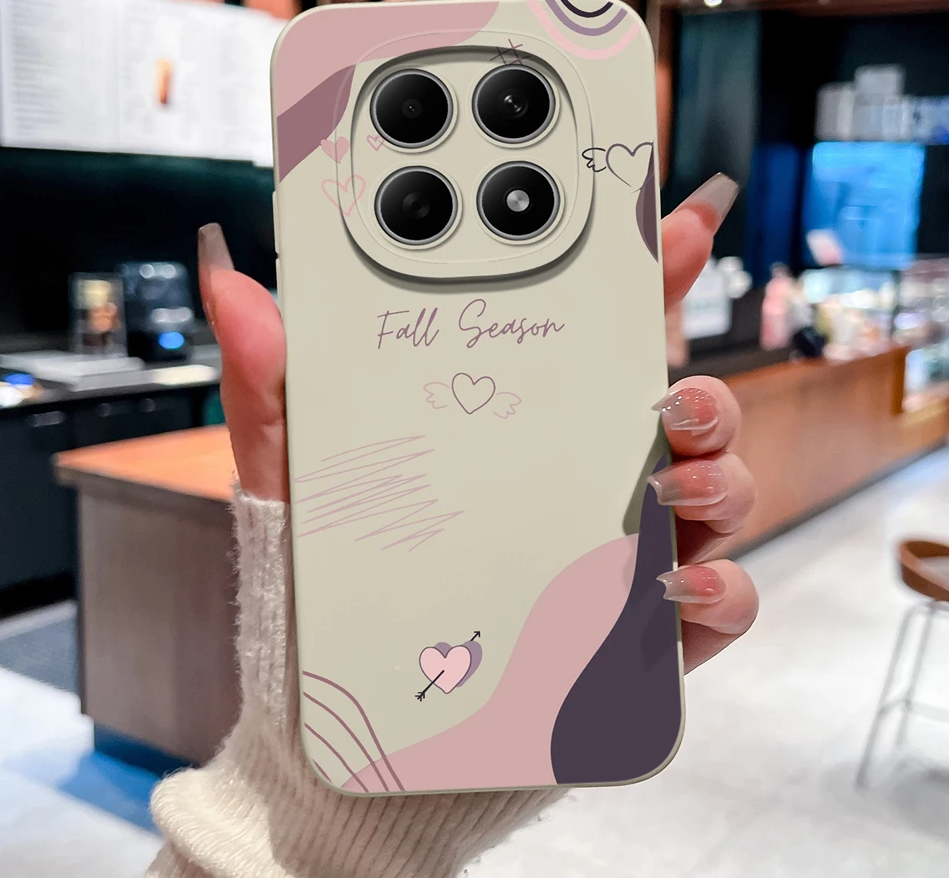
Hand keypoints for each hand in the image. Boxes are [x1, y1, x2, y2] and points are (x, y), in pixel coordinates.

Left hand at [199, 172, 756, 674]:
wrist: (350, 725)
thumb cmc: (333, 580)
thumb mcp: (298, 470)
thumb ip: (273, 376)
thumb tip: (228, 279)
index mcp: (524, 422)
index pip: (598, 335)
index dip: (647, 274)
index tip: (676, 222)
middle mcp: (584, 476)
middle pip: (683, 408)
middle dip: (704, 388)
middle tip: (671, 394)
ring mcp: (621, 553)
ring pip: (715, 491)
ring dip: (718, 478)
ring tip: (666, 492)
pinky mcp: (639, 635)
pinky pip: (714, 602)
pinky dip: (720, 588)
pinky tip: (680, 587)